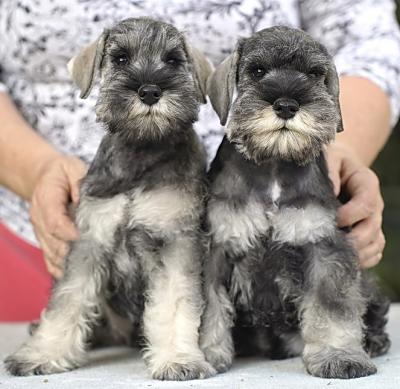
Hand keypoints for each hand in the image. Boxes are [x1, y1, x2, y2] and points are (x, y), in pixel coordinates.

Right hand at [29, 155, 86, 277]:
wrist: (44, 177)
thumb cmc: (63, 173)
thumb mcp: (73, 168)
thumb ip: (82, 182)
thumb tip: (90, 200)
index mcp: (45, 200)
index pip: (55, 222)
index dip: (71, 234)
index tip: (88, 239)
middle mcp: (39, 220)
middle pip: (55, 243)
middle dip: (75, 252)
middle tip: (98, 257)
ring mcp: (41, 233)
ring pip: (53, 255)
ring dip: (71, 263)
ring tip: (93, 267)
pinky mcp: (46, 241)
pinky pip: (50, 261)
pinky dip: (62, 270)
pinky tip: (79, 274)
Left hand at [326, 143, 384, 268]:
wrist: (338, 166)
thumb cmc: (331, 162)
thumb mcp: (329, 158)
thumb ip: (329, 173)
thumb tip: (327, 197)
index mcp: (367, 183)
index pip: (366, 204)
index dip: (349, 216)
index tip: (330, 221)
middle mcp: (374, 204)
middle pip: (372, 228)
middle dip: (352, 240)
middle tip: (329, 245)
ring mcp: (373, 220)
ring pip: (375, 243)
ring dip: (357, 253)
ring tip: (335, 255)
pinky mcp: (368, 232)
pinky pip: (373, 252)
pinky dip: (362, 260)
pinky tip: (344, 259)